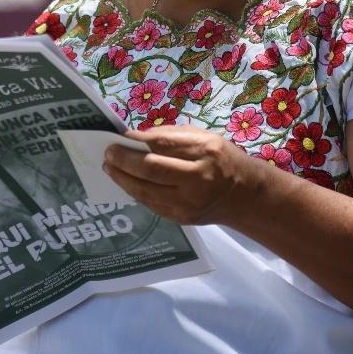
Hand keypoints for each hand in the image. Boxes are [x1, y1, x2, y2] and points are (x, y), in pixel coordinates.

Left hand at [103, 125, 264, 224]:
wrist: (244, 196)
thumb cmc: (222, 159)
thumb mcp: (204, 137)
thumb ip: (172, 136)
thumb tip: (137, 137)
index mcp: (205, 151)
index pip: (162, 144)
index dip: (136, 140)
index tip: (119, 136)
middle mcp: (197, 177)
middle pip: (150, 168)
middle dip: (123, 160)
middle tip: (108, 153)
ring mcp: (188, 202)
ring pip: (145, 190)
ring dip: (122, 178)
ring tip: (109, 167)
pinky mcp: (181, 217)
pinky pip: (150, 203)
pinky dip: (134, 191)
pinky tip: (125, 181)